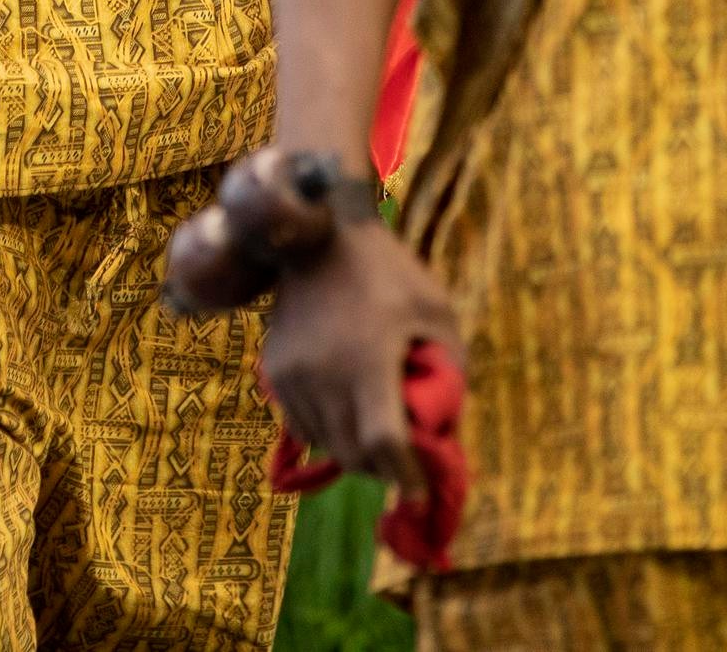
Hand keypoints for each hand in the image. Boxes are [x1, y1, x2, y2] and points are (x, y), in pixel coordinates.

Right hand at [260, 217, 461, 490]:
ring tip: (378, 434)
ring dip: (355, 452)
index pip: (385, 443)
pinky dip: (328, 432)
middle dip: (385, 469)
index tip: (422, 493)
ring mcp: (293, 375)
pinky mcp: (276, 371)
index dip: (406, 477)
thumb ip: (450, 370)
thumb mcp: (437, 311)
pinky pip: (303, 425)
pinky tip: (347, 411)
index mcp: (369, 360)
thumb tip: (449, 428)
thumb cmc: (390, 272)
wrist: (320, 232)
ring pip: (327, 445)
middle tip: (406, 463)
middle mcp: (324, 374)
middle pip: (355, 455)